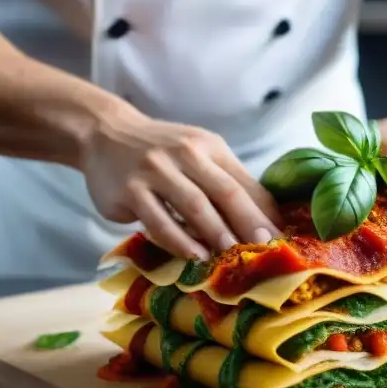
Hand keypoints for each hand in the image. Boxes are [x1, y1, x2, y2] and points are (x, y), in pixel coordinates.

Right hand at [80, 105, 281, 259]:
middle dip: (248, 222)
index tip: (282, 237)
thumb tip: (270, 218)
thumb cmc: (163, 152)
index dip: (265, 211)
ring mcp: (155, 171)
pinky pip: (158, 220)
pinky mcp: (129, 190)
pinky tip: (194, 255)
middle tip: (265, 248)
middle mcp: (185, 154)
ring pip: (193, 205)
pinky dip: (178, 240)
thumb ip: (229, 181)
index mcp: (209, 147)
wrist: (104, 132)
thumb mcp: (199, 154)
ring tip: (232, 255)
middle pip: (224, 192)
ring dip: (216, 233)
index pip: (244, 181)